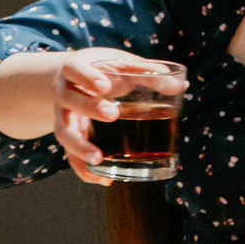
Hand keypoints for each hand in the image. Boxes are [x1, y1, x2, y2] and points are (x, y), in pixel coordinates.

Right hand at [42, 49, 183, 184]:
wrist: (76, 81)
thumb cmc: (104, 71)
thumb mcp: (122, 64)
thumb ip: (149, 73)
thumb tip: (181, 87)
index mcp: (75, 69)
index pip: (74, 69)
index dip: (87, 77)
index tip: (104, 86)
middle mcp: (64, 93)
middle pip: (69, 101)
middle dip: (89, 108)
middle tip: (112, 114)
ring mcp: (63, 116)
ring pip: (64, 133)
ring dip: (80, 147)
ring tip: (99, 158)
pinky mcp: (70, 137)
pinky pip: (71, 155)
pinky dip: (85, 169)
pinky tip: (105, 179)